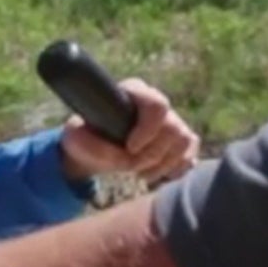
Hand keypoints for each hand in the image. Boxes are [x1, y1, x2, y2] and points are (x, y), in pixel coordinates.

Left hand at [60, 78, 200, 185]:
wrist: (93, 149)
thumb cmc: (84, 137)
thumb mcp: (77, 139)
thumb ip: (95, 144)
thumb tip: (124, 156)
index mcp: (133, 92)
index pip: (156, 104)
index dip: (147, 129)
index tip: (130, 148)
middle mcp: (157, 103)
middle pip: (174, 128)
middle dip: (152, 155)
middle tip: (130, 166)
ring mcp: (172, 122)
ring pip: (184, 142)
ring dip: (164, 164)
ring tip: (141, 174)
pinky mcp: (180, 142)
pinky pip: (190, 156)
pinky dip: (175, 170)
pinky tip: (156, 175)